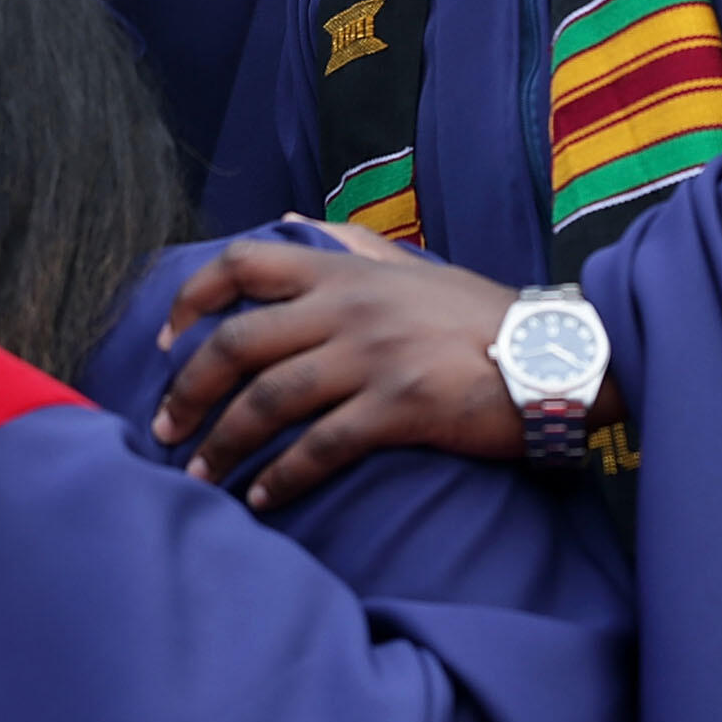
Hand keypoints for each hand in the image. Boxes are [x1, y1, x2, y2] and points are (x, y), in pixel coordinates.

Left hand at [149, 225, 535, 510]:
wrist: (559, 354)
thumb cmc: (483, 317)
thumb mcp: (413, 267)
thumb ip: (350, 246)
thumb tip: (289, 221)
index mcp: (346, 272)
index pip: (244, 264)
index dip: (190, 298)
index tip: (162, 340)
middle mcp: (349, 307)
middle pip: (238, 342)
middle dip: (188, 388)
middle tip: (164, 428)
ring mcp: (373, 356)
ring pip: (269, 398)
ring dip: (223, 442)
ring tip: (198, 476)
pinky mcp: (401, 406)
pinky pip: (321, 446)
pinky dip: (282, 477)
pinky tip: (261, 499)